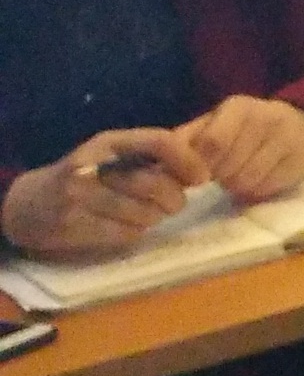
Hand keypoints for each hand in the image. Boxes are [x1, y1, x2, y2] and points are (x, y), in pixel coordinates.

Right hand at [2, 128, 199, 256]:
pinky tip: (124, 226)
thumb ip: (148, 157)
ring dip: (155, 217)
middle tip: (174, 203)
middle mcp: (93, 167)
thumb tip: (200, 168)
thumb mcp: (111, 155)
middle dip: (175, 198)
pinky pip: (127, 234)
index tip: (202, 177)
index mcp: (108, 142)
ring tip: (146, 214)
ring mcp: (81, 198)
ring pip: (145, 213)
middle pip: (155, 184)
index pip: (159, 141)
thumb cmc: (84, 177)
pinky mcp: (75, 226)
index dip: (187, 160)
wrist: (29, 205)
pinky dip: (135, 232)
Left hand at [180, 95, 303, 204]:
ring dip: (235, 186)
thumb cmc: (240, 130)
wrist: (296, 126)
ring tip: (237, 176)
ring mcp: (289, 139)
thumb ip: (184, 141)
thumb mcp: (210, 125)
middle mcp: (268, 118)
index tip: (197, 174)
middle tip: (220, 174)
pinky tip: (257, 179)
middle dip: (218, 177)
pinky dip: (255, 191)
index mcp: (239, 107)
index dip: (199, 165)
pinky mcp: (302, 161)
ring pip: (247, 181)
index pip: (212, 143)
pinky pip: (266, 189)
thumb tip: (161, 167)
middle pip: (229, 166)